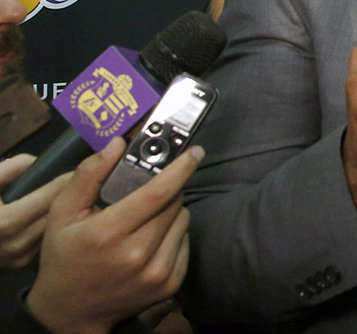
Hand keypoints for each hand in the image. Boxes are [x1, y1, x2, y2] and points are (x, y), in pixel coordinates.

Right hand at [0, 155, 71, 268]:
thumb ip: (9, 170)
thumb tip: (35, 162)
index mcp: (7, 221)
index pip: (52, 195)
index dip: (68, 180)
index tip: (79, 168)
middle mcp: (17, 243)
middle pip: (60, 214)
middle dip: (73, 196)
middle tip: (85, 180)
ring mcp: (21, 257)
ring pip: (58, 230)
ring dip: (68, 214)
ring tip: (75, 197)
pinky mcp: (23, 265)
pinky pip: (48, 242)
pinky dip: (56, 230)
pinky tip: (59, 218)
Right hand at [26, 137, 201, 333]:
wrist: (71, 310)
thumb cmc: (66, 256)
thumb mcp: (63, 213)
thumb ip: (89, 175)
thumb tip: (117, 144)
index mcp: (109, 233)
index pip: (158, 193)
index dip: (180, 169)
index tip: (194, 152)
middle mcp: (137, 255)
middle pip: (174, 203)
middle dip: (167, 191)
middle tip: (146, 195)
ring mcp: (156, 273)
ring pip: (183, 221)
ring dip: (170, 213)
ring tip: (142, 223)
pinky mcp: (170, 285)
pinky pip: (185, 243)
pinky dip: (173, 235)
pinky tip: (149, 243)